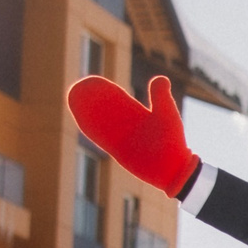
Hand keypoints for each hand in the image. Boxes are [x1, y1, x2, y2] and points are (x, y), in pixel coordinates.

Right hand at [66, 73, 199, 195]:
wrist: (173, 169)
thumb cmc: (173, 142)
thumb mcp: (167, 114)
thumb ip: (161, 96)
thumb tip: (161, 78)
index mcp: (139, 116)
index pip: (119, 100)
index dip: (106, 92)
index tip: (94, 81)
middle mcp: (128, 127)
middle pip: (106, 111)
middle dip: (92, 101)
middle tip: (78, 89)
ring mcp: (122, 139)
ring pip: (101, 124)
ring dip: (88, 114)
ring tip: (74, 100)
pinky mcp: (118, 152)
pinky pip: (100, 139)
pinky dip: (90, 130)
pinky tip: (80, 121)